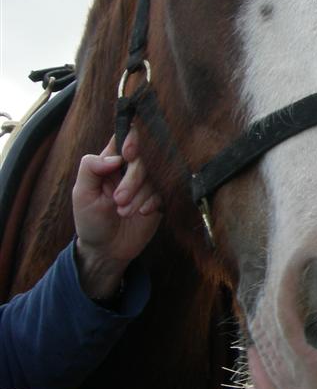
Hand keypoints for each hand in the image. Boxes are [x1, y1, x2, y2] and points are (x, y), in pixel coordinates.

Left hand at [72, 133, 160, 298]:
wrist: (106, 250)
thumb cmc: (90, 219)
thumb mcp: (81, 194)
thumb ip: (91, 168)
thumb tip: (116, 157)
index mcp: (110, 163)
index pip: (123, 139)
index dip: (131, 140)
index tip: (128, 153)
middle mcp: (130, 171)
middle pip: (142, 160)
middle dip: (132, 180)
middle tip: (118, 200)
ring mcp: (146, 186)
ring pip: (154, 177)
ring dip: (139, 195)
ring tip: (124, 212)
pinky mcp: (158, 200)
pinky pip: (163, 193)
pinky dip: (152, 202)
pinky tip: (142, 213)